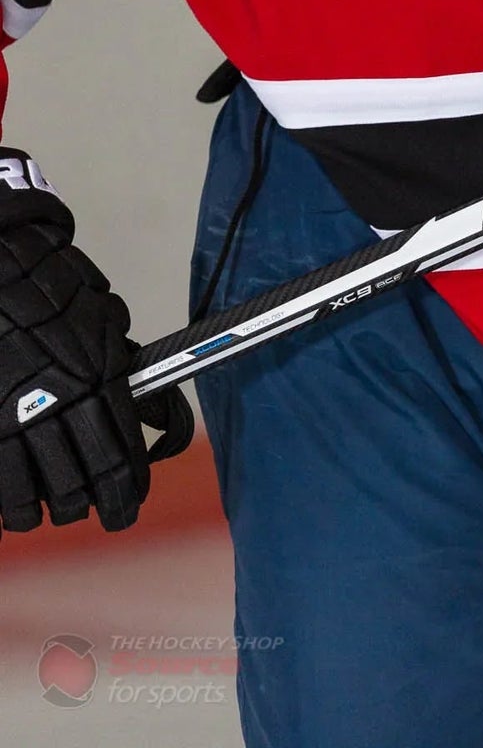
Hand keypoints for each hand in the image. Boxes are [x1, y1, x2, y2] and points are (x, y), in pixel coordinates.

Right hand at [0, 151, 192, 539]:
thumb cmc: (52, 287)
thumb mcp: (103, 318)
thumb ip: (122, 365)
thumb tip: (149, 409)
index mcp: (95, 378)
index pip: (119, 450)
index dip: (129, 484)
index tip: (133, 498)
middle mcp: (54, 404)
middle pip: (79, 480)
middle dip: (98, 505)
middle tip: (108, 514)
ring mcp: (7, 419)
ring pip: (32, 491)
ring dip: (51, 510)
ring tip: (60, 514)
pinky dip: (6, 502)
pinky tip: (16, 509)